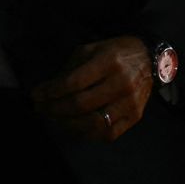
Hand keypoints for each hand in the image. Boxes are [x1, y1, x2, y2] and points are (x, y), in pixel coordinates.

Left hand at [30, 36, 151, 141]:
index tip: (35, 95)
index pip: (74, 82)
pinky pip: (108, 134)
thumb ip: (70, 69)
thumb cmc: (114, 52)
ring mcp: (130, 103)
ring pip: (94, 123)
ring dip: (67, 124)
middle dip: (54, 109)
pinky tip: (73, 127)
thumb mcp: (90, 49)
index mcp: (108, 62)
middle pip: (81, 104)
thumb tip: (48, 89)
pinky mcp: (135, 117)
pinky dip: (87, 134)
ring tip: (53, 119)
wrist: (149, 59)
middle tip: (39, 109)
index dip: (51, 91)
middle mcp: (121, 84)